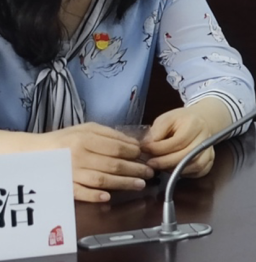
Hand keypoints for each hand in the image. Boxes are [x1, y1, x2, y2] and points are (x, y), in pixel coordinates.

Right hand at [33, 123, 153, 202]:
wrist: (35, 152)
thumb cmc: (66, 140)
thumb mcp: (87, 129)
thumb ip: (111, 134)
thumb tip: (134, 143)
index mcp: (86, 139)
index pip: (117, 148)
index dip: (134, 153)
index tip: (145, 156)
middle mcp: (79, 155)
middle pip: (113, 165)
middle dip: (135, 170)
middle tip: (149, 173)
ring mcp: (71, 172)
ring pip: (102, 180)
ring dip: (123, 183)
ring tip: (139, 185)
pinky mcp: (64, 186)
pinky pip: (81, 193)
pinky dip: (94, 196)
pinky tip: (107, 197)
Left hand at [143, 105, 218, 177]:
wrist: (198, 121)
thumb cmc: (179, 121)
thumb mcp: (165, 119)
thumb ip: (155, 132)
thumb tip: (146, 147)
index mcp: (195, 124)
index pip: (178, 141)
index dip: (159, 148)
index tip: (145, 149)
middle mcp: (206, 137)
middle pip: (187, 155)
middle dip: (165, 162)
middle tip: (150, 163)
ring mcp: (210, 149)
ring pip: (195, 165)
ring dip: (175, 169)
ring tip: (160, 166)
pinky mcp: (210, 160)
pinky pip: (199, 171)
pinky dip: (185, 173)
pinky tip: (173, 169)